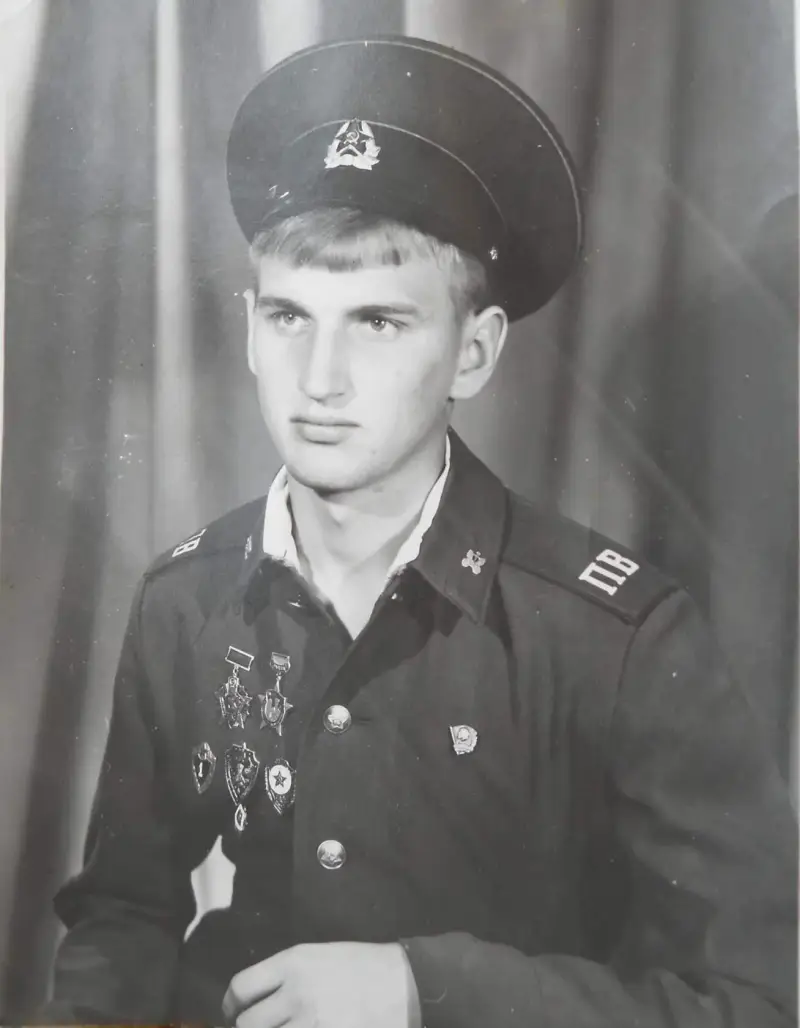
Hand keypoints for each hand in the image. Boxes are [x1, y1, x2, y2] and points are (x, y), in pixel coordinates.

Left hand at [222, 940, 413, 1027]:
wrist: (404, 984)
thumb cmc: (362, 966)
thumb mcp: (319, 956)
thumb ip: (285, 975)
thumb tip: (256, 999)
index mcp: (293, 962)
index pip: (241, 987)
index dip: (230, 1006)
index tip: (233, 1013)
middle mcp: (296, 993)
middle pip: (248, 1024)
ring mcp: (311, 1023)